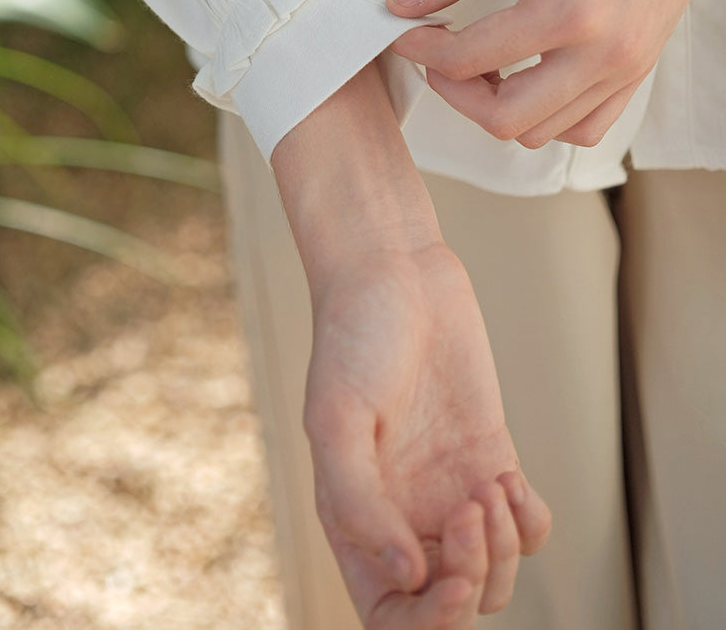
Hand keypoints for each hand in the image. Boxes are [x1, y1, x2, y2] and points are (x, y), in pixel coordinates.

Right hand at [271, 60, 550, 626]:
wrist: (394, 270)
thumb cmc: (353, 333)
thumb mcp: (336, 416)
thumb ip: (359, 502)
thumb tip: (408, 575)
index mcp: (353, 515)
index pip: (389, 613)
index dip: (424, 620)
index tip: (447, 576)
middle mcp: (402, 512)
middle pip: (449, 600)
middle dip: (471, 577)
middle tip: (472, 509)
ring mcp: (449, 488)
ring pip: (492, 572)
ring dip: (502, 550)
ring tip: (490, 489)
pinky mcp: (490, 457)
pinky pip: (526, 527)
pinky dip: (529, 522)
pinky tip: (510, 478)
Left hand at [384, 0, 725, 148]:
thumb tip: (406, 1)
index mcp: (573, 9)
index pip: (471, 57)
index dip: (420, 46)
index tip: (402, 27)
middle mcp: (604, 54)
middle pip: (503, 118)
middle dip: (452, 89)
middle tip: (434, 49)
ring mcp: (626, 70)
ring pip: (540, 132)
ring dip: (493, 106)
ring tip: (475, 59)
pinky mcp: (638, 72)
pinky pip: (581, 127)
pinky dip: (541, 116)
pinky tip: (522, 75)